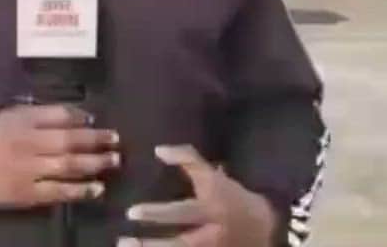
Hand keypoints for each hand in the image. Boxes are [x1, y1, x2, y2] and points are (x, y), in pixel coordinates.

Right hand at [0, 104, 120, 209]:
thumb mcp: (11, 116)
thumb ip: (42, 114)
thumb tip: (80, 115)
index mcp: (22, 122)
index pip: (57, 116)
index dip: (81, 118)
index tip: (98, 121)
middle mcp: (26, 144)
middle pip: (68, 141)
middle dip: (95, 140)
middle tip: (116, 140)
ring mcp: (27, 170)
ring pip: (67, 166)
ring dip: (94, 163)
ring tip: (114, 161)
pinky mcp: (27, 193)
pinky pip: (58, 191)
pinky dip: (79, 190)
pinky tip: (97, 188)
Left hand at [120, 145, 276, 246]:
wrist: (264, 229)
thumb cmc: (231, 197)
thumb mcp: (213, 176)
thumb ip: (187, 159)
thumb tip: (158, 149)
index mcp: (211, 209)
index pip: (182, 212)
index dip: (157, 214)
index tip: (131, 213)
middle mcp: (211, 235)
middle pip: (179, 245)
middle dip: (151, 245)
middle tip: (123, 242)